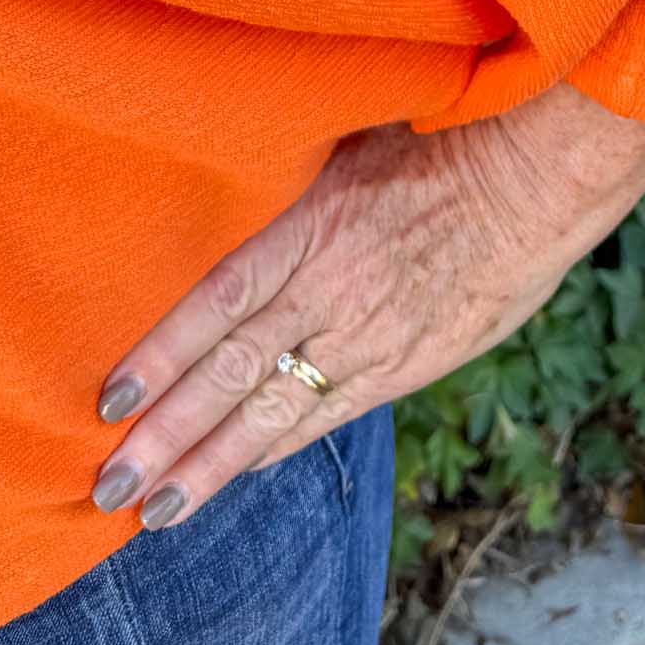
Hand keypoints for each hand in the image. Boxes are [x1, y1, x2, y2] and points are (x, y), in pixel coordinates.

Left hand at [89, 82, 644, 529]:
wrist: (536, 176)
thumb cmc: (443, 134)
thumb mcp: (351, 135)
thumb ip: (288, 172)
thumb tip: (223, 168)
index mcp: (313, 224)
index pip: (218, 300)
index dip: (162, 353)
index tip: (110, 398)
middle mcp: (334, 289)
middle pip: (234, 373)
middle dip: (168, 435)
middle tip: (109, 485)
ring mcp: (372, 334)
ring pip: (277, 412)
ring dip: (212, 465)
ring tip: (157, 509)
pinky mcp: (408, 362)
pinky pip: (332, 413)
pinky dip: (279, 446)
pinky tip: (240, 473)